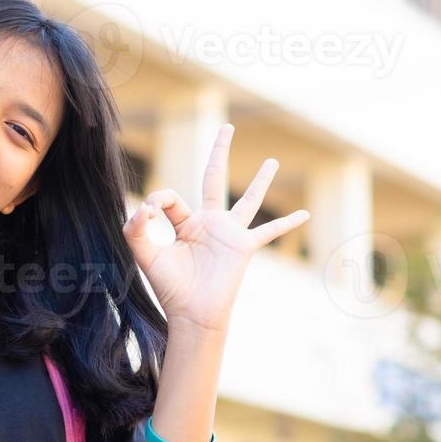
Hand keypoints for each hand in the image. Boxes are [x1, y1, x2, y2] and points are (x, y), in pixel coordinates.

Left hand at [122, 124, 310, 334]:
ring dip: (261, 180)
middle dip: (219, 151)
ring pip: (248, 200)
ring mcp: (229, 234)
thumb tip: (142, 207)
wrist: (192, 314)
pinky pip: (269, 232)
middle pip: (215, 178)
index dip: (156, 201)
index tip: (147, 215)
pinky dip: (286, 223)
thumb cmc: (170, 288)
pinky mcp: (244, 247)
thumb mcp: (145, 255)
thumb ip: (136, 230)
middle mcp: (209, 223)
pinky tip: (304, 215)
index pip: (171, 198)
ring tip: (272, 161)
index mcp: (185, 223)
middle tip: (227, 127)